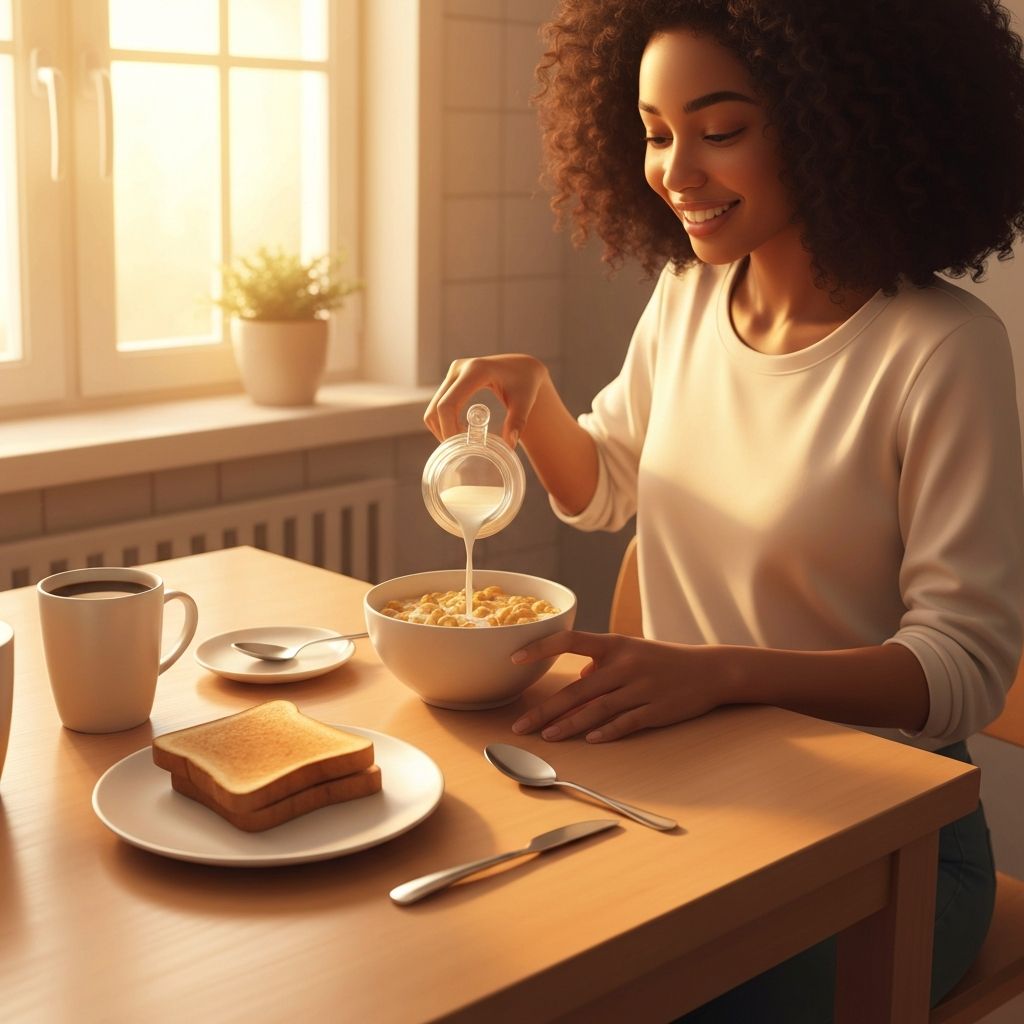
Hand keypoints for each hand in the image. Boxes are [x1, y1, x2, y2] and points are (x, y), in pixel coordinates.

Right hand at [424, 354, 549, 448]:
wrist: (523, 368)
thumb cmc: (526, 384)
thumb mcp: (524, 403)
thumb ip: (517, 422)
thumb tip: (508, 445)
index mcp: (475, 370)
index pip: (448, 404)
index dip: (448, 429)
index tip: (461, 448)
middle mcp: (459, 368)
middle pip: (436, 408)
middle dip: (444, 432)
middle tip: (461, 451)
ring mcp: (453, 373)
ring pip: (433, 408)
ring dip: (441, 429)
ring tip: (462, 443)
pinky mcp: (452, 379)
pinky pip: (438, 405)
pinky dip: (443, 422)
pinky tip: (460, 433)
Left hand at [510, 631, 722, 741]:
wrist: (709, 670)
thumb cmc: (663, 660)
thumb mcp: (630, 650)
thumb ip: (600, 663)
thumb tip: (576, 682)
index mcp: (614, 644)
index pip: (569, 641)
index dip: (540, 648)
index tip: (514, 659)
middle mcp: (624, 664)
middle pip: (577, 690)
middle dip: (545, 710)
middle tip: (520, 726)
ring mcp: (640, 688)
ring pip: (597, 709)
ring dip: (568, 725)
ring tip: (546, 737)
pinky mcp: (655, 709)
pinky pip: (626, 722)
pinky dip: (607, 732)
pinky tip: (590, 741)